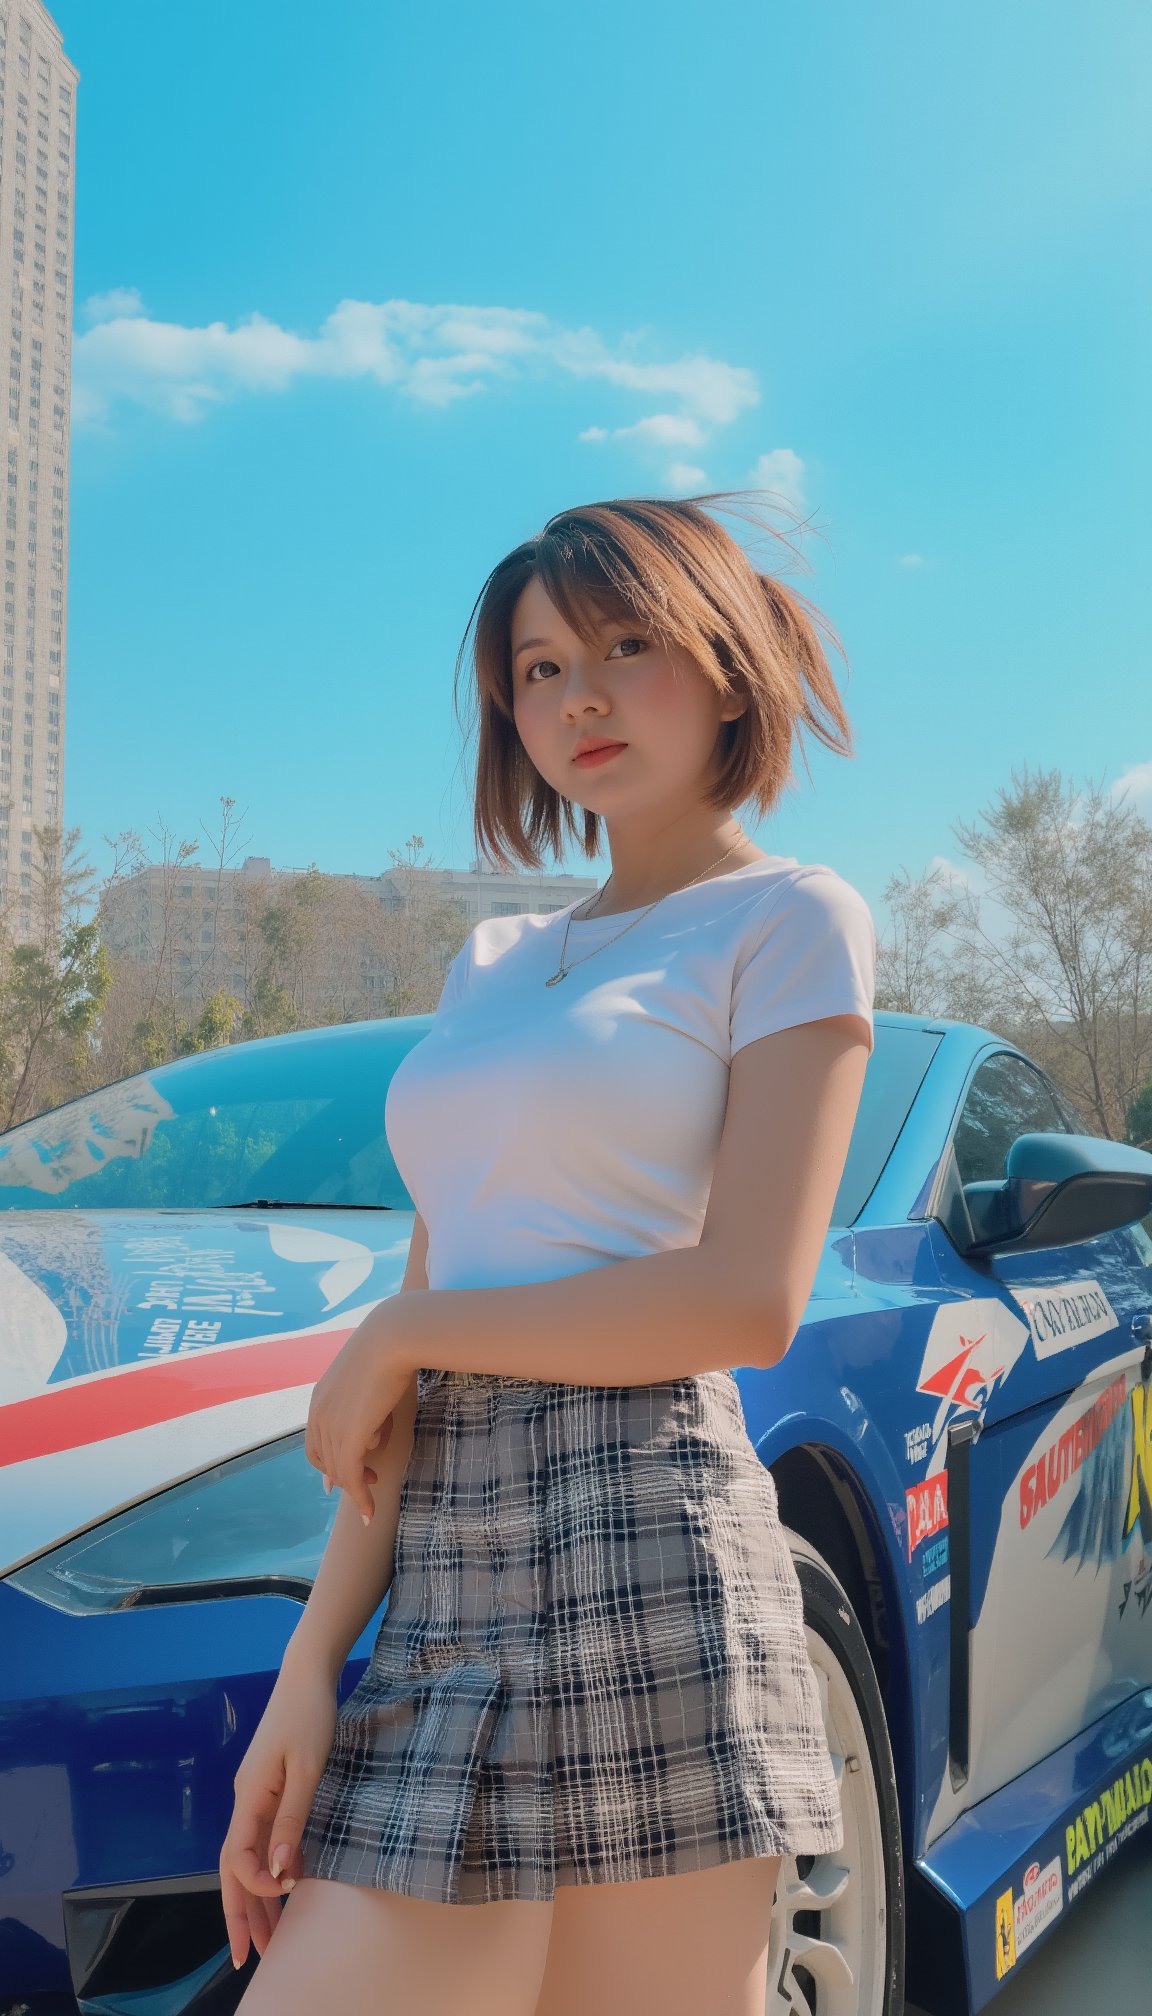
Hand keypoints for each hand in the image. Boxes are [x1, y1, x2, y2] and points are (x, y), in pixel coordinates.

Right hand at [219, 1666, 337, 1968]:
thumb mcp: (309, 1769)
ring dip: (255, 1897)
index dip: (254, 1885)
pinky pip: (260, 1839)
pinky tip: (283, 1887)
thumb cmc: (310, 1717)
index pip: (237, 1857)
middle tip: (250, 1958)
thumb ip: (293, 1820)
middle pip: (233, 1868)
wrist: (307, 1675)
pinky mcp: (267, 1789)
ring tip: (267, 1939)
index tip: (283, 1898)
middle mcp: (245, 1800)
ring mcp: (254, 1795)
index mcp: (250, 1796)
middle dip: (241, 1913)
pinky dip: (267, 1869)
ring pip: (246, 1856)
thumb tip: (280, 1872)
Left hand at [305, 1301, 416, 1522]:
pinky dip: (360, 1498)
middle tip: (369, 1480)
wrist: (393, 1338)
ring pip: (340, 1470)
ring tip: (374, 1487)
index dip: (328, 1462)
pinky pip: (351, 1476)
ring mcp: (331, 1425)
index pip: (315, 1442)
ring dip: (356, 1486)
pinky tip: (370, 1510)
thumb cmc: (390, 1349)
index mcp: (319, 1399)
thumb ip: (362, 1398)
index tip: (345, 1474)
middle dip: (344, 1475)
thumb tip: (369, 1420)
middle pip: (325, 1459)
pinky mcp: (349, 1436)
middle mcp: (318, 1414)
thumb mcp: (368, 1376)